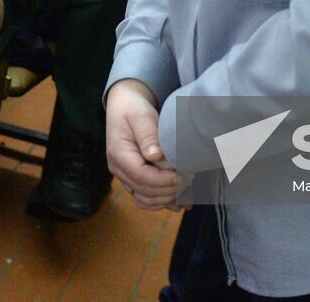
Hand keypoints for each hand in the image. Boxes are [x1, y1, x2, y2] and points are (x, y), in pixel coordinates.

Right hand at [106, 80, 189, 211]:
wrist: (125, 107)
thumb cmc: (134, 109)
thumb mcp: (141, 116)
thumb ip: (148, 134)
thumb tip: (155, 156)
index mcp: (118, 154)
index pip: (141, 175)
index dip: (164, 180)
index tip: (184, 175)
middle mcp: (118, 170)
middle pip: (144, 191)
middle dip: (169, 190)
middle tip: (190, 179)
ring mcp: (125, 177)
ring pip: (145, 200)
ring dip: (168, 200)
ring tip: (188, 191)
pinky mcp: (133, 179)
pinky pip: (146, 199)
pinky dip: (163, 202)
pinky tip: (181, 202)